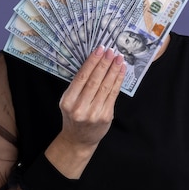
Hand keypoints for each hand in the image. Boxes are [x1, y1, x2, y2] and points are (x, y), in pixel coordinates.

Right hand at [46, 46, 125, 176]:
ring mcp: (94, 113)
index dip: (92, 62)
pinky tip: (121, 71)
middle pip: (94, 80)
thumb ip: (78, 85)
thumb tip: (95, 62)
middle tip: (111, 51)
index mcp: (68, 101)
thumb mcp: (69, 101)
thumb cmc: (74, 116)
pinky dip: (118, 80)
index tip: (99, 50)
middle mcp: (80, 108)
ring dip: (113, 70)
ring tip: (118, 58)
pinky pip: (113, 94)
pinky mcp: (106, 116)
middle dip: (104, 63)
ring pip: (106, 86)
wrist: (79, 139)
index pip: (81, 77)